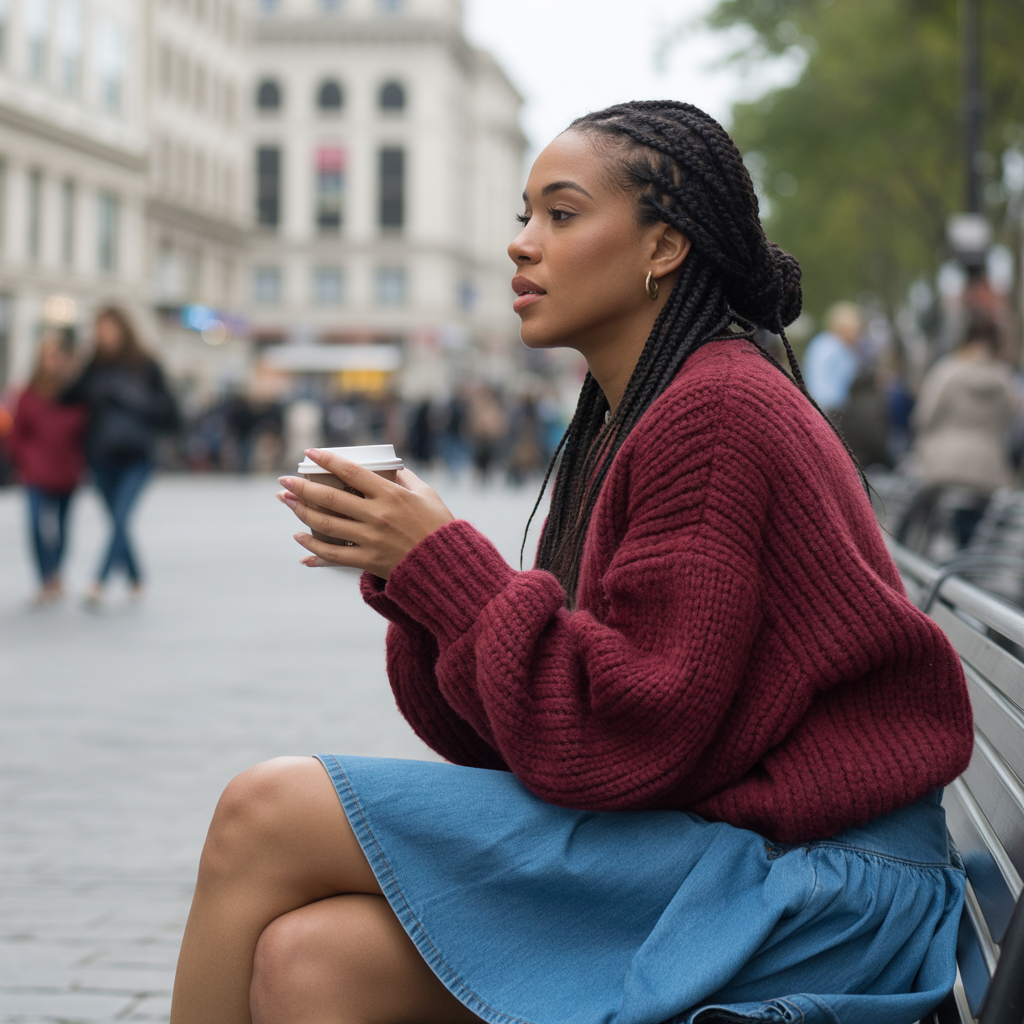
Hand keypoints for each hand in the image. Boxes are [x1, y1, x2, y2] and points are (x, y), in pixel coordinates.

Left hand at [276, 449, 454, 579]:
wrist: (446, 565)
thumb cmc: (439, 526)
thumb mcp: (427, 495)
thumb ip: (406, 479)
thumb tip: (391, 467)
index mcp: (391, 494)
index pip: (350, 472)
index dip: (327, 460)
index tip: (310, 453)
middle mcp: (376, 515)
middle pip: (330, 498)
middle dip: (302, 487)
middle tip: (285, 480)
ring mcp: (370, 539)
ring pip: (326, 524)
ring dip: (301, 511)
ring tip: (287, 501)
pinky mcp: (367, 559)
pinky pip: (332, 554)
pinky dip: (312, 547)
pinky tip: (299, 537)